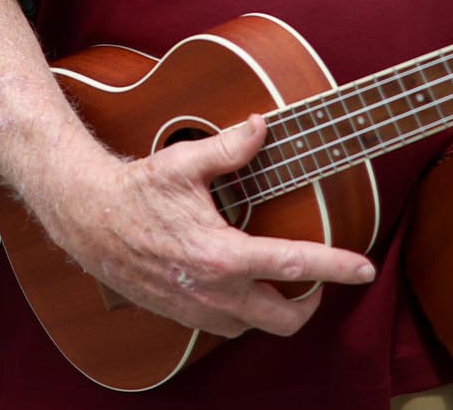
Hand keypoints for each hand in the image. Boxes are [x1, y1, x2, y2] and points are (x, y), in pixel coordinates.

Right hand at [31, 115, 375, 338]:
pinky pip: (224, 325)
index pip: (294, 265)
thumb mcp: (185, 162)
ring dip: (271, 307)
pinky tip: (235, 282)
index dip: (337, 267)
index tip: (365, 268)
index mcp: (223, 255)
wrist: (87, 221)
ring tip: (275, 277)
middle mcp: (214, 292)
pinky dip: (240, 310)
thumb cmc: (135, 191)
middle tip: (316, 280)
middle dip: (309, 304)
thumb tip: (263, 125)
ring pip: (253, 325)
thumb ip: (230, 147)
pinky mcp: (180, 316)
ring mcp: (197, 310)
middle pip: (284, 319)